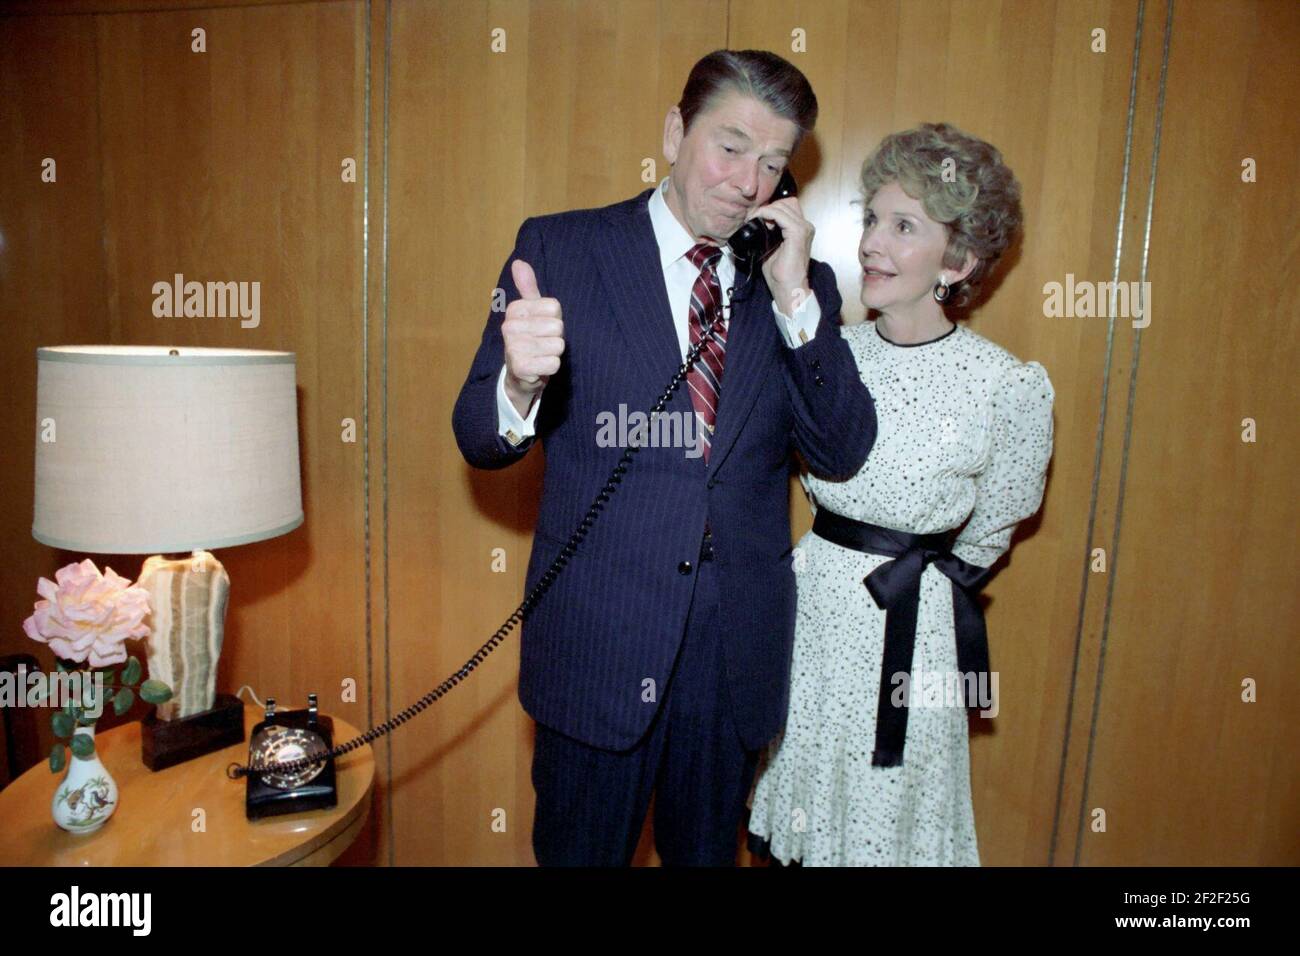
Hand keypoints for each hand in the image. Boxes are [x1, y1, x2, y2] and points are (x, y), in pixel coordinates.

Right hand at [502, 259, 564, 413]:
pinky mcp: (520, 367)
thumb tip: (519, 262)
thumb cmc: (531, 338)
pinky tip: (539, 368)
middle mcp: (509, 327)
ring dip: (554, 354)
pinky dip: (551, 367)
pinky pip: (554, 363)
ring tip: (541, 355)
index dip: (555, 320)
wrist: (520, 375)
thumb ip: (528, 287)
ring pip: (557, 345)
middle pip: (558, 327)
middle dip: (555, 338)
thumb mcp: (532, 311)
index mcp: (514, 310)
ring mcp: (513, 347)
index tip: (543, 328)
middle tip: (542, 344)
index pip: (555, 308)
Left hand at [749, 196, 813, 315]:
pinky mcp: (798, 234)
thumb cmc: (780, 274)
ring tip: (753, 218)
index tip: (755, 216)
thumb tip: (755, 224)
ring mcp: (804, 229)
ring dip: (766, 210)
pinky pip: (781, 215)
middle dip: (768, 207)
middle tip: (752, 217)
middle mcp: (805, 226)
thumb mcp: (771, 248)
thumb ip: (768, 234)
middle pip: (786, 203)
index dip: (772, 208)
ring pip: (783, 206)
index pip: (787, 207)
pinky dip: (768, 213)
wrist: (788, 289)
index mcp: (800, 230)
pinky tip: (758, 219)